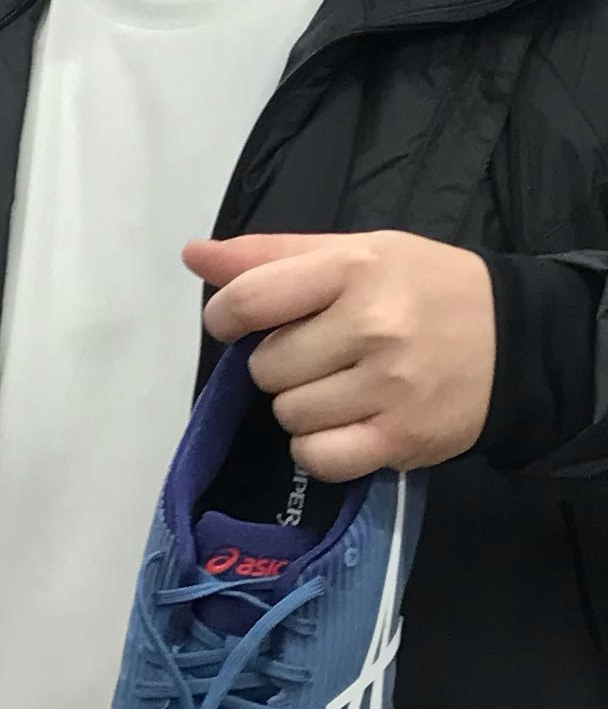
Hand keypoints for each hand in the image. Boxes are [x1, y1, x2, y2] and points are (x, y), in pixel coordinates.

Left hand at [185, 231, 497, 483]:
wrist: (514, 339)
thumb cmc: (421, 288)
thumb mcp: (355, 251)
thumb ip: (269, 255)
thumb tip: (194, 255)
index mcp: (354, 268)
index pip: (247, 301)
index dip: (226, 318)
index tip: (241, 323)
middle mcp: (373, 325)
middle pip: (265, 367)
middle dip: (280, 362)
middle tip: (322, 352)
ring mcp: (389, 386)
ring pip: (288, 414)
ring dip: (301, 405)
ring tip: (343, 384)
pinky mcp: (401, 439)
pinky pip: (317, 457)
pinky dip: (320, 447)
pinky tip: (346, 423)